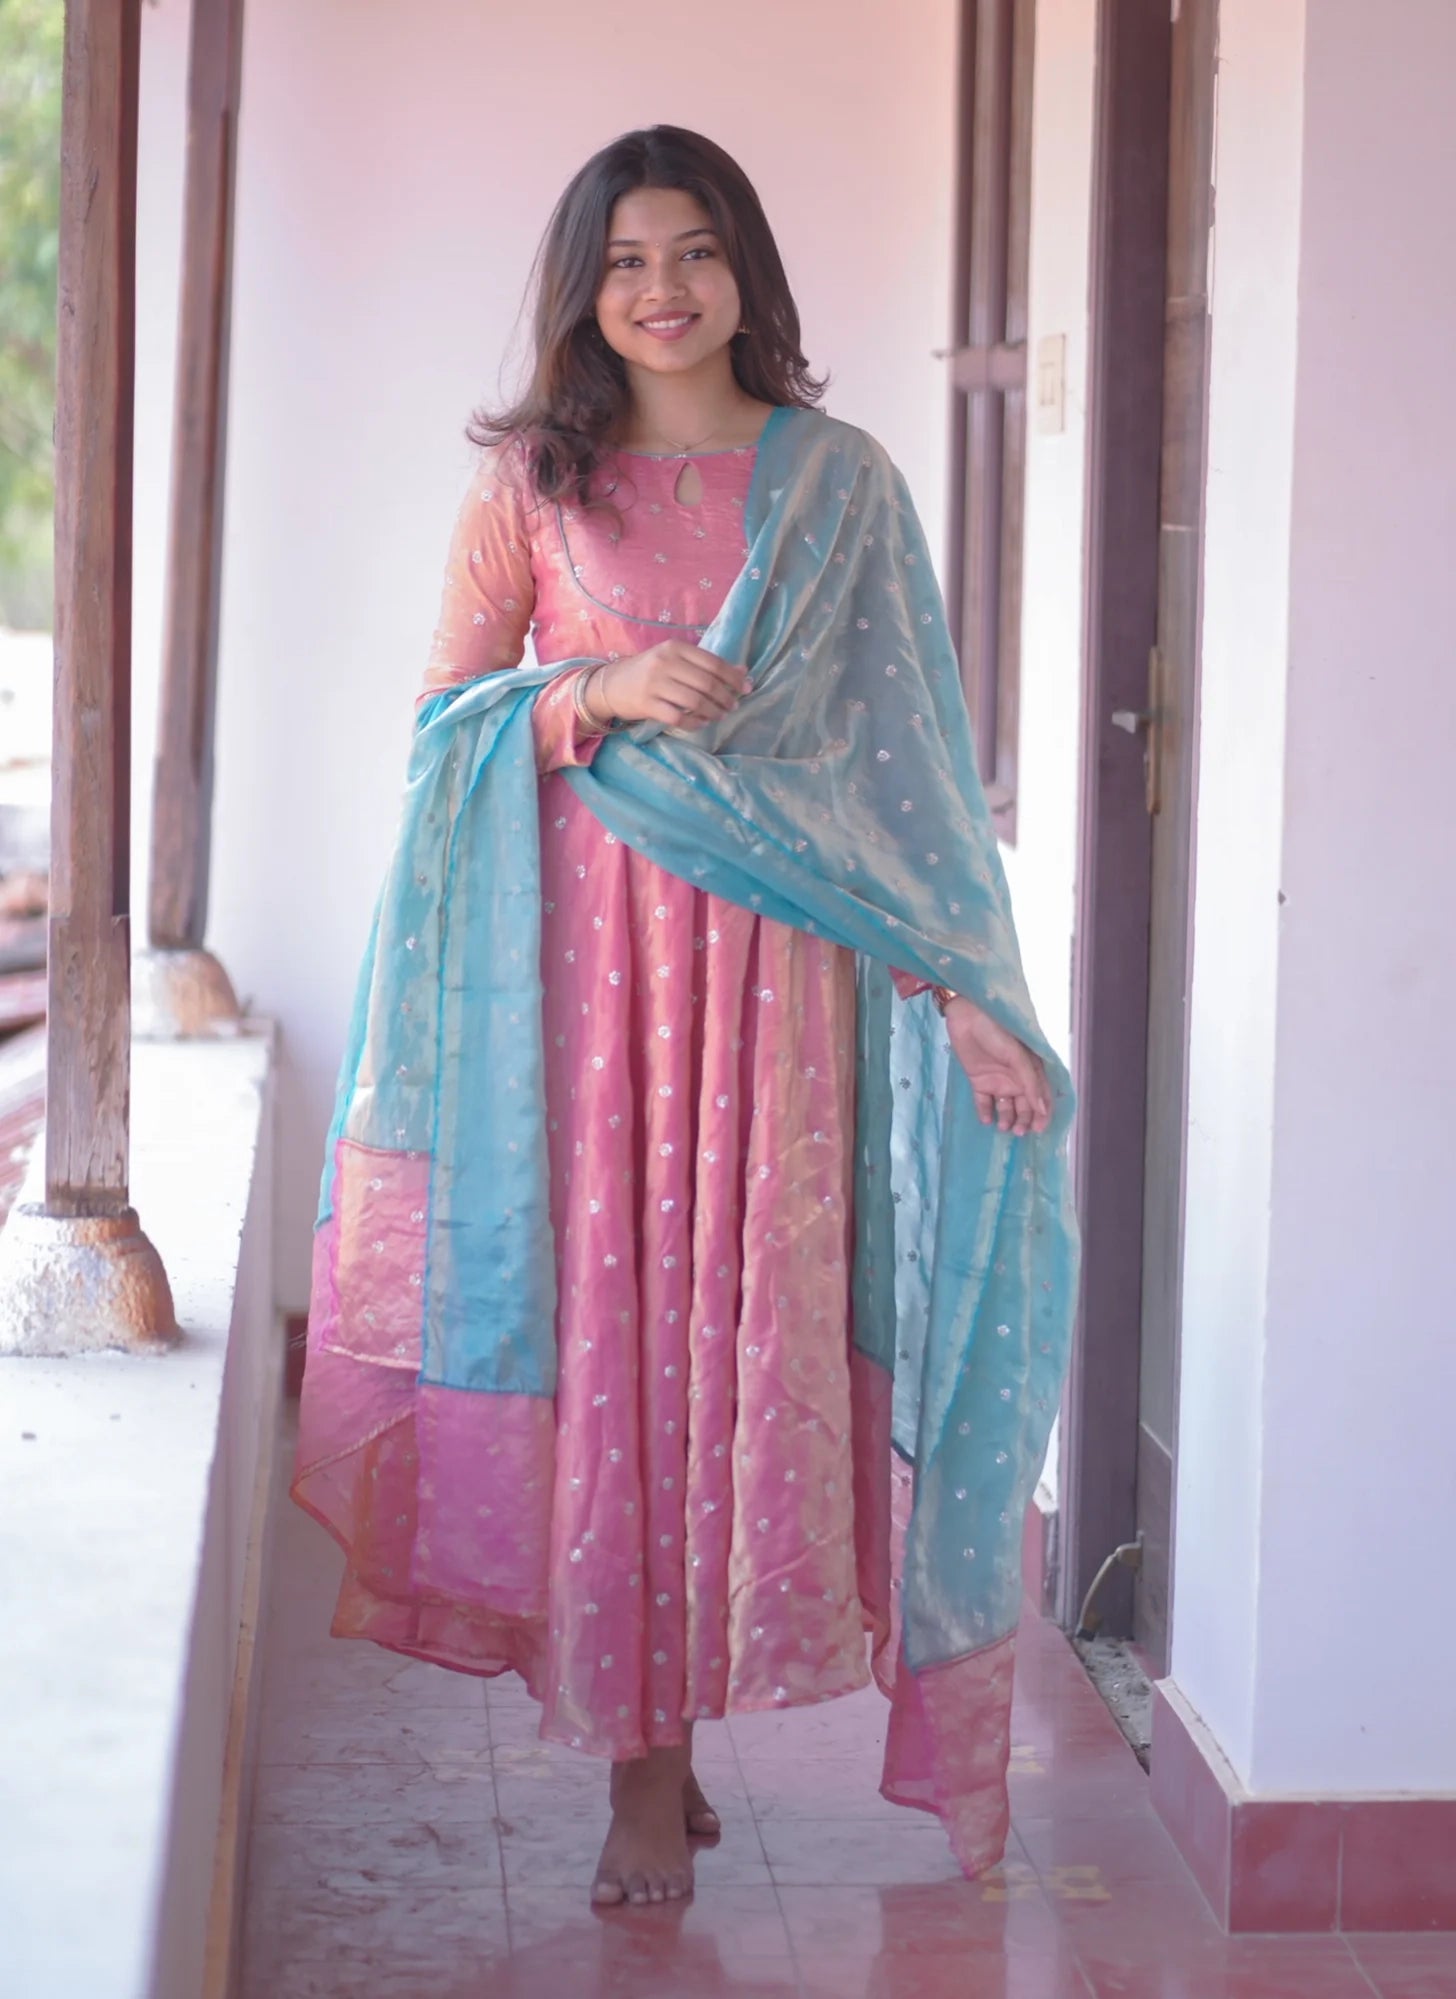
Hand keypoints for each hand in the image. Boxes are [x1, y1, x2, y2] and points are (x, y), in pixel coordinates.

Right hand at [589, 641, 747, 729]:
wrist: (611, 685)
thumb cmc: (649, 671)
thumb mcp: (675, 660)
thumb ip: (706, 664)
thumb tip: (743, 672)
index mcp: (675, 648)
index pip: (712, 662)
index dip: (733, 677)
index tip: (747, 688)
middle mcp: (665, 663)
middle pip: (706, 683)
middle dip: (725, 697)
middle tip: (733, 706)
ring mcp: (655, 684)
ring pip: (695, 701)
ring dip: (713, 712)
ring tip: (720, 715)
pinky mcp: (647, 704)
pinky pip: (679, 717)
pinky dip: (694, 722)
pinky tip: (701, 723)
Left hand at [943, 994, 1052, 1136]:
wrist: (966, 1016)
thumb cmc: (997, 1030)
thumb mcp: (1017, 1056)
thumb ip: (1030, 1083)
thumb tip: (1043, 1111)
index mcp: (1031, 1070)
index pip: (1041, 1097)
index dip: (1042, 1114)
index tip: (1039, 1129)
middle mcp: (1016, 1078)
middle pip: (1024, 1106)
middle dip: (1024, 1121)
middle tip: (1019, 1132)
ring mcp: (997, 1081)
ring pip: (1006, 1107)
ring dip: (1007, 1119)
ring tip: (1003, 1127)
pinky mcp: (978, 1081)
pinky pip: (984, 1103)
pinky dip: (986, 1113)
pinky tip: (987, 1121)